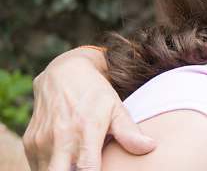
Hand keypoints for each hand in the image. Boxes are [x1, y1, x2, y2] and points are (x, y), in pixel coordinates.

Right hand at [23, 47, 155, 170]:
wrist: (62, 72)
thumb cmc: (95, 93)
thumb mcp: (115, 107)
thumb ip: (129, 131)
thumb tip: (150, 147)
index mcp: (86, 130)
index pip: (87, 169)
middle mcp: (60, 137)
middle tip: (86, 170)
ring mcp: (42, 141)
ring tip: (77, 164)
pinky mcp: (30, 142)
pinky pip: (37, 166)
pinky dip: (51, 168)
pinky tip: (64, 162)